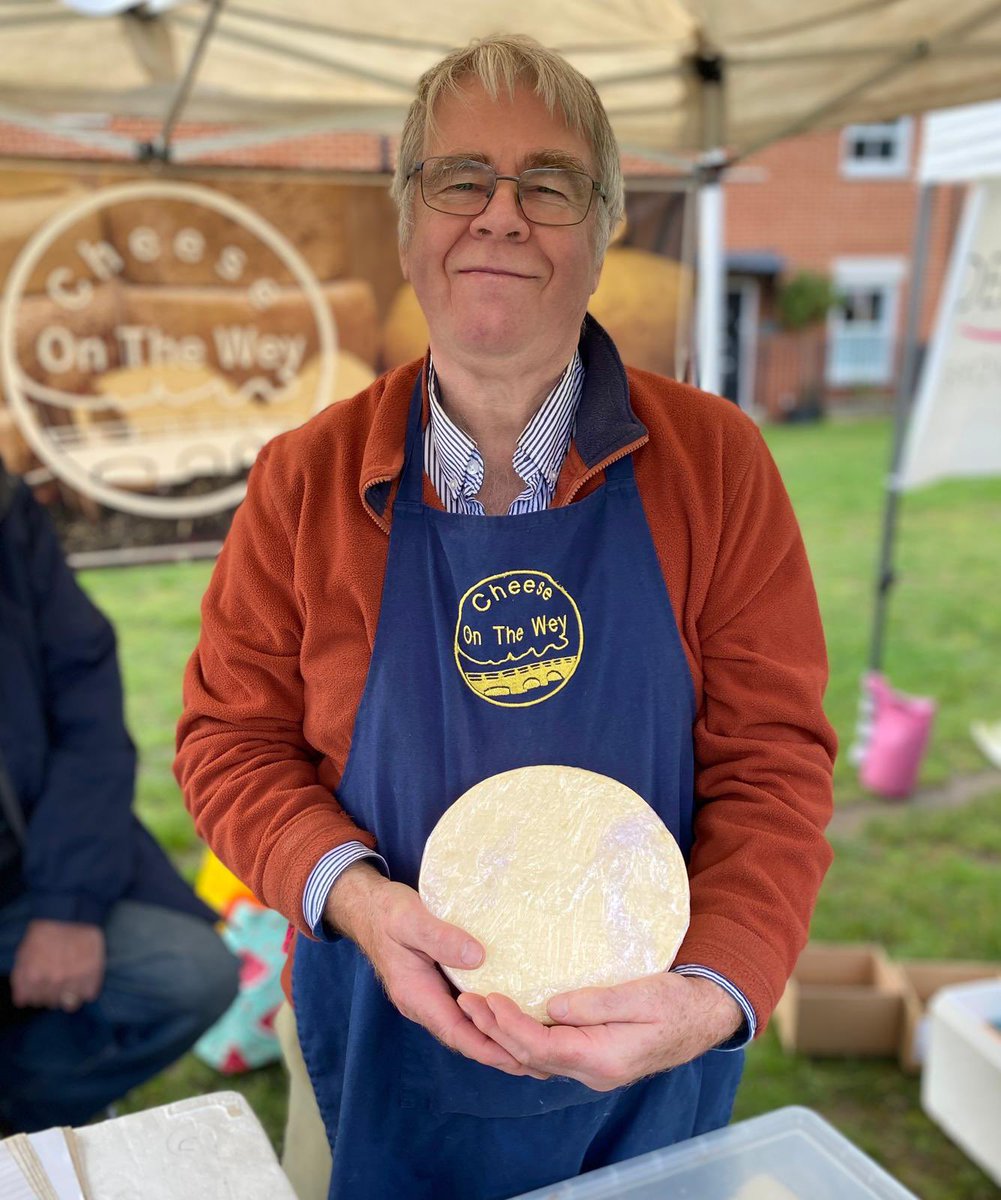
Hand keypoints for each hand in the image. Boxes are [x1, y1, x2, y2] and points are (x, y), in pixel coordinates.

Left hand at [10, 920, 105, 1011]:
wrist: (72, 913)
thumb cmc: (45, 932)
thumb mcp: (23, 954)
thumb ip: (19, 980)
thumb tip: (23, 1000)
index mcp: (33, 978)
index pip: (33, 1002)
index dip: (37, 991)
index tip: (44, 980)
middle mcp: (52, 982)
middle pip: (51, 1003)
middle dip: (53, 991)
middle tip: (59, 973)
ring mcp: (74, 980)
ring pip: (70, 1004)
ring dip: (70, 992)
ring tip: (72, 975)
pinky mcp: (93, 976)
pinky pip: (89, 995)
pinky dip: (87, 988)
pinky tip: (84, 974)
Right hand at [324, 864, 545, 1077]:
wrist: (369, 907)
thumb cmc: (389, 913)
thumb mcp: (411, 919)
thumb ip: (440, 937)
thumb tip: (477, 958)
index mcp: (416, 995)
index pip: (456, 1033)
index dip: (488, 1048)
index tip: (520, 1057)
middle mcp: (425, 1004)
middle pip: (466, 1038)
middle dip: (501, 1052)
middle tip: (543, 1062)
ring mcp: (432, 996)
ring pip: (468, 1027)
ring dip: (499, 1038)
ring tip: (537, 1045)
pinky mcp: (440, 985)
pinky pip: (468, 1009)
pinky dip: (491, 1016)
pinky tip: (515, 1012)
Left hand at [457, 972, 743, 1091]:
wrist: (702, 1016)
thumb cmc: (676, 1003)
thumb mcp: (641, 995)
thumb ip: (596, 1003)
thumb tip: (551, 1006)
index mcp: (602, 1059)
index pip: (542, 1048)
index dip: (509, 1024)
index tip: (487, 997)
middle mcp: (592, 1071)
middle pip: (530, 1058)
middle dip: (495, 1030)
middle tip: (466, 1000)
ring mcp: (591, 1068)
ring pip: (535, 1060)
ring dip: (502, 1035)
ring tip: (475, 1007)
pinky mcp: (592, 1057)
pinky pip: (548, 1054)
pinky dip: (521, 1038)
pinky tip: (507, 1018)